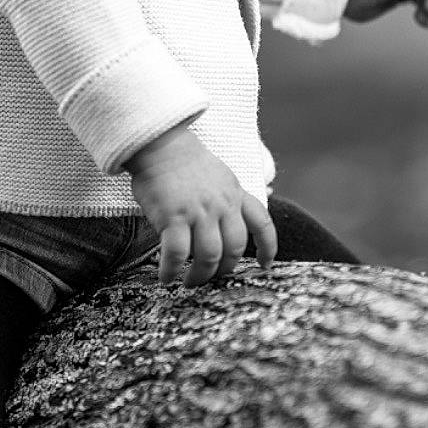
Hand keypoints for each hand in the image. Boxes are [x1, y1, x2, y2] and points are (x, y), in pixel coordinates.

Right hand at [128, 124, 277, 286]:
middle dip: (225, 269)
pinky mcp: (173, 217)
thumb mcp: (220, 175)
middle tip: (212, 277)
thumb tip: (232, 222)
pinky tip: (166, 277)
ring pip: (208, 257)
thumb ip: (229, 198)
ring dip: (200, 276)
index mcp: (235, 194)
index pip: (262, 223)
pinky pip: (177, 254)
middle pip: (234, 248)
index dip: (268, 247)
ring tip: (189, 282)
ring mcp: (198, 212)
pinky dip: (171, 270)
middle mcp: (222, 205)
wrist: (160, 144)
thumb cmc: (185, 162)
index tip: (266, 265)